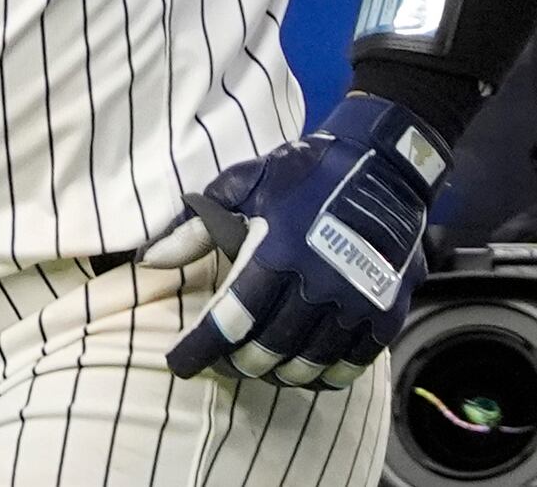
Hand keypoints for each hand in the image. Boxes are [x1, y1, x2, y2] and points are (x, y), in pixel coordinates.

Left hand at [140, 94, 448, 388]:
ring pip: (306, 364)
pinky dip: (325, 375)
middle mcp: (315, 284)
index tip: (180, 363)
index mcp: (276, 252)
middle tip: (224, 359)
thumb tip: (151, 260)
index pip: (229, 320)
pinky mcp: (385, 312)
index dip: (199, 350)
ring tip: (264, 364)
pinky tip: (309, 369)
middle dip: (236, 362)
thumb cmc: (306, 171)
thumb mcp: (246, 184)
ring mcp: (354, 302)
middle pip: (265, 351)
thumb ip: (197, 228)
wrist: (384, 162)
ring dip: (278, 373)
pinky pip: (351, 364)